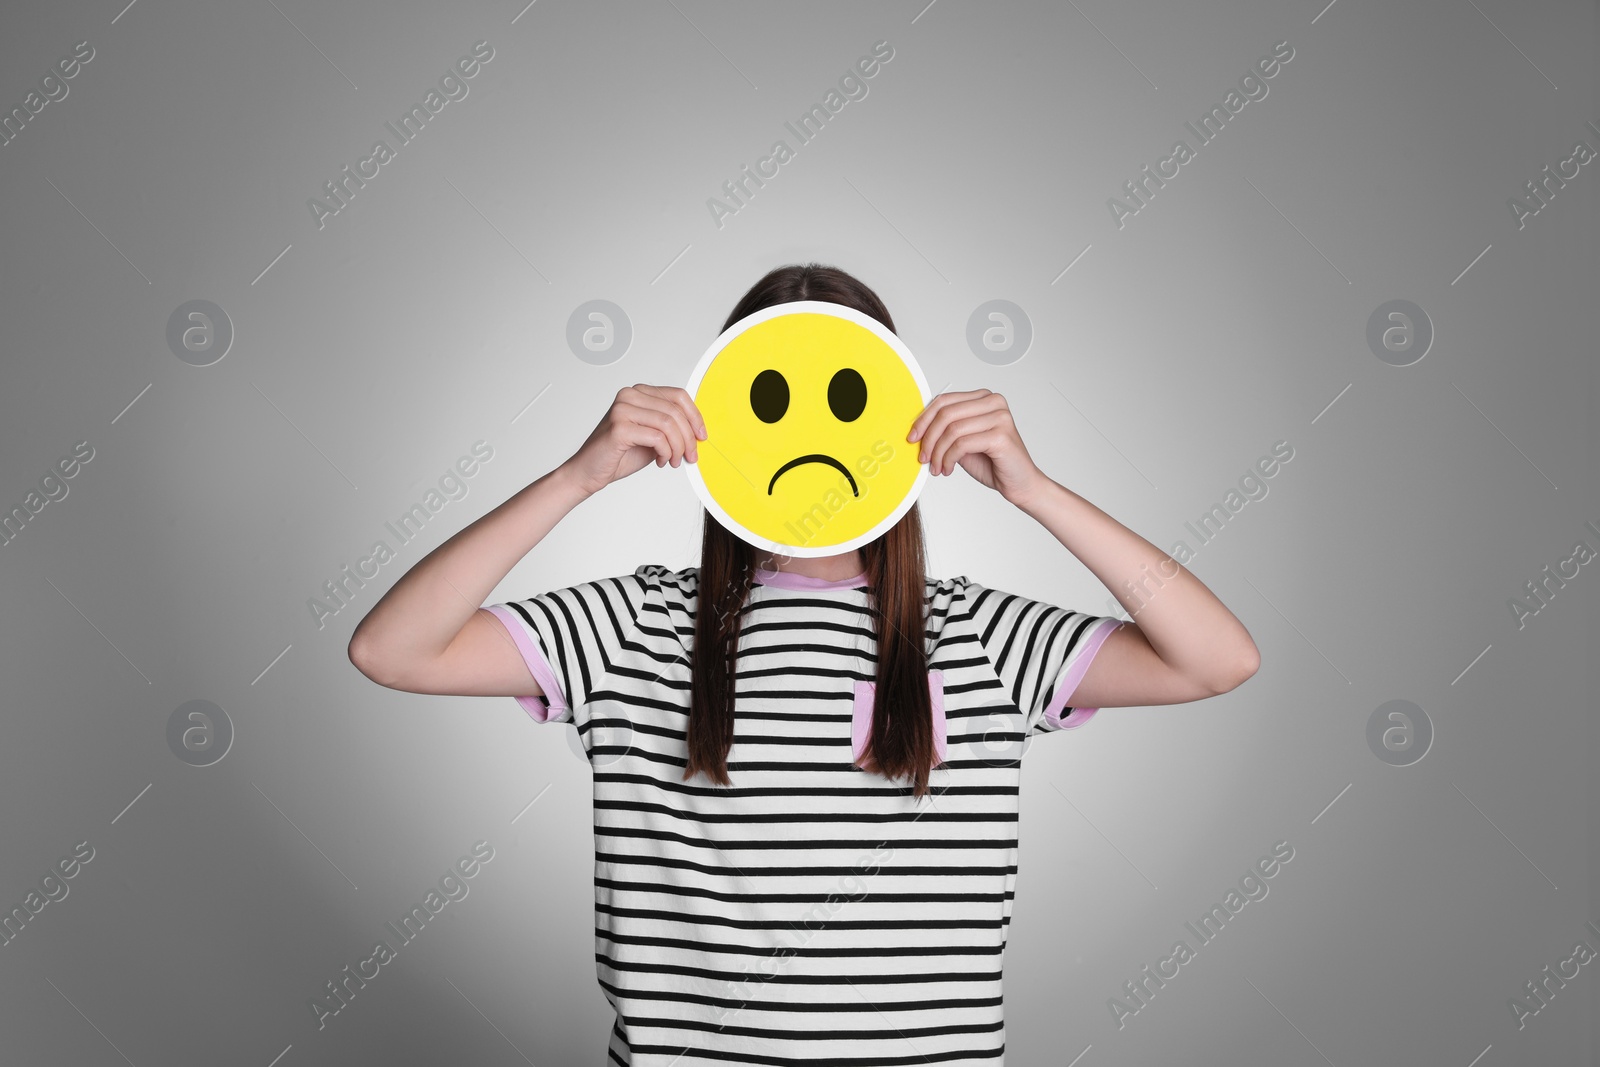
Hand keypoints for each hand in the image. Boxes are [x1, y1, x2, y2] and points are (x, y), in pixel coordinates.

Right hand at [561, 384, 705, 495]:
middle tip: (690, 456)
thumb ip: (671, 428)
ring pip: (669, 424)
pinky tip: (661, 461)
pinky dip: (666, 452)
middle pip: (675, 411)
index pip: (677, 396)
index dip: (695, 416)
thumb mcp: (653, 437)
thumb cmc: (619, 454)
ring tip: (674, 460)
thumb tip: (698, 431)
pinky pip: (658, 437)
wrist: (589, 471)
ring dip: (678, 447)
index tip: (702, 436)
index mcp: (638, 393)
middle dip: (688, 437)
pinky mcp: (619, 427)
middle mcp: (629, 396)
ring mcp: (622, 409)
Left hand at [907, 388, 1045, 504]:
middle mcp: (994, 402)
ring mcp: (1000, 417)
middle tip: (923, 457)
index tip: (912, 438)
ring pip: (952, 430)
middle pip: (946, 413)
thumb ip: (946, 430)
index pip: (944, 401)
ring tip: (937, 468)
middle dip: (929, 438)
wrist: (1020, 483)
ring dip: (938, 453)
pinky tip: (948, 469)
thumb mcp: (963, 441)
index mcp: (983, 398)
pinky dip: (949, 459)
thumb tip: (917, 429)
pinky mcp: (1001, 435)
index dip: (923, 419)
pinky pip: (962, 444)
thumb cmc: (993, 462)